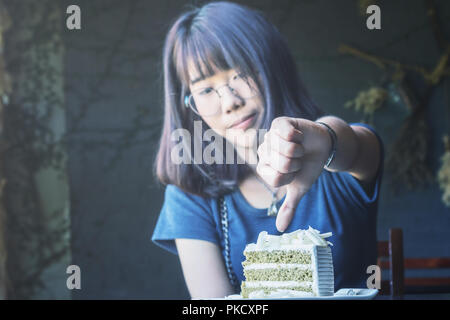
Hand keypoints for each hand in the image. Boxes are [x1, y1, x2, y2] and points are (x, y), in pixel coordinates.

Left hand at [256, 117, 330, 231]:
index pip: (274, 179)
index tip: (294, 172)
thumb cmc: (308, 167)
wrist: (323, 147)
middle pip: (281, 165)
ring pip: (286, 150)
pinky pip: (287, 133)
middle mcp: (264, 151)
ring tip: (299, 148)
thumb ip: (289, 207)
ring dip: (299, 150)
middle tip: (298, 159)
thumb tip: (281, 229)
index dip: (290, 177)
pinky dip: (298, 136)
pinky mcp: (280, 123)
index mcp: (264, 168)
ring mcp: (270, 136)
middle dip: (296, 164)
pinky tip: (299, 136)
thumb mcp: (299, 188)